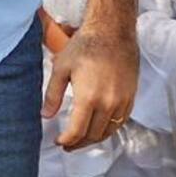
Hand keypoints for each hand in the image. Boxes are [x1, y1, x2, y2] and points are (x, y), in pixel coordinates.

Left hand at [43, 27, 138, 149]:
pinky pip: (120, 122)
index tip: (60, 142)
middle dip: (79, 143)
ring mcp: (121, 103)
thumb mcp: (62, 67)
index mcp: (89, 98)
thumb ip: (53, 94)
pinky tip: (99, 127)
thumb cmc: (85, 45)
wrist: (112, 31)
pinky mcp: (130, 98)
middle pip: (93, 135)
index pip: (78, 131)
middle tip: (68, 145)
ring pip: (108, 132)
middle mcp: (107, 104)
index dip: (67, 140)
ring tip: (82, 139)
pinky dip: (108, 129)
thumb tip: (45, 115)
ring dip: (94, 139)